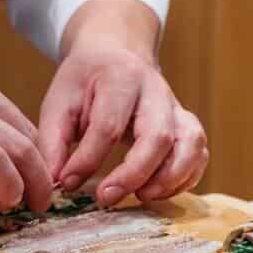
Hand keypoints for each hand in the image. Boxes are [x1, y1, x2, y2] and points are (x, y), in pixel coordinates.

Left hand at [38, 42, 207, 207]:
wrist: (114, 55)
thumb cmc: (84, 82)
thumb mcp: (59, 102)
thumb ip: (53, 142)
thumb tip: (55, 182)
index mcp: (120, 79)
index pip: (108, 126)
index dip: (88, 160)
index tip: (67, 183)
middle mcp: (156, 91)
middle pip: (157, 136)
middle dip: (133, 173)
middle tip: (106, 198)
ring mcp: (176, 108)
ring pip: (190, 144)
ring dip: (169, 178)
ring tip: (141, 196)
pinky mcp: (186, 124)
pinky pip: (199, 153)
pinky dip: (186, 177)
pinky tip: (158, 191)